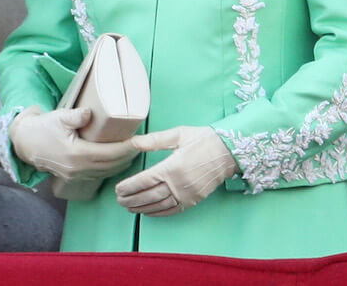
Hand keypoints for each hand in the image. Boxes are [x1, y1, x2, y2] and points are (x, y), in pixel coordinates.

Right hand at [8, 106, 139, 180]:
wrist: (24, 143)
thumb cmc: (42, 128)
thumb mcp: (58, 117)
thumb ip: (76, 116)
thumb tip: (91, 112)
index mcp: (77, 154)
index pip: (110, 153)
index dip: (127, 148)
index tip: (140, 141)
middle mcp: (79, 169)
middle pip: (112, 165)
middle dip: (129, 156)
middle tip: (141, 145)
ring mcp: (76, 175)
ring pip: (106, 172)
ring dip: (121, 164)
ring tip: (132, 152)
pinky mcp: (73, 177)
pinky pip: (98, 174)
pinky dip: (110, 168)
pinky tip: (116, 161)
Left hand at [115, 126, 235, 215]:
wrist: (229, 151)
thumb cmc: (202, 140)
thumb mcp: (177, 134)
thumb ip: (153, 140)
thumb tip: (132, 142)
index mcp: (172, 167)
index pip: (144, 181)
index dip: (129, 186)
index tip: (118, 189)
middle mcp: (179, 184)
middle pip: (149, 196)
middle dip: (132, 199)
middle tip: (119, 200)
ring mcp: (187, 194)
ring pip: (160, 205)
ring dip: (142, 208)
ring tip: (129, 207)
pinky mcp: (194, 200)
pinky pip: (174, 210)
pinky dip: (159, 213)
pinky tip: (148, 212)